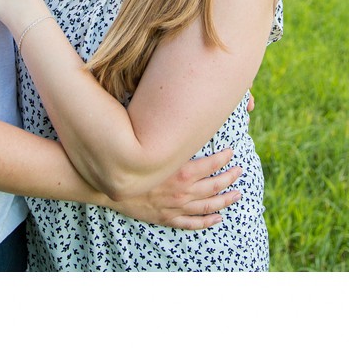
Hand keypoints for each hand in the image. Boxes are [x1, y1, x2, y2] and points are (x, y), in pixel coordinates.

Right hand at [113, 149, 241, 230]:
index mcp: (181, 172)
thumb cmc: (130, 163)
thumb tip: (185, 124)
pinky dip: (207, 222)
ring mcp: (176, 207)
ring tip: (237, 194)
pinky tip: (218, 218)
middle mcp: (182, 192)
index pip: (212, 164)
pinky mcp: (167, 218)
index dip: (224, 157)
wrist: (108, 186)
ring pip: (208, 206)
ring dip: (225, 200)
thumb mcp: (154, 149)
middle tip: (239, 171)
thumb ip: (172, 140)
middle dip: (230, 178)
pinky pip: (191, 223)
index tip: (232, 151)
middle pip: (215, 185)